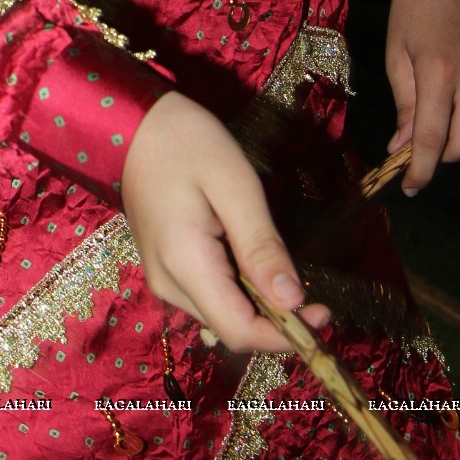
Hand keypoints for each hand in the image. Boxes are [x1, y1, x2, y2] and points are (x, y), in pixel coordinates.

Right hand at [122, 90, 329, 350]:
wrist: (134, 123)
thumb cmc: (186, 143)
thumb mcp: (234, 184)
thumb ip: (261, 245)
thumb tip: (293, 301)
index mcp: (185, 265)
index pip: (239, 331)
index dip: (285, 336)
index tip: (325, 315)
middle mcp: (169, 284)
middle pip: (230, 326)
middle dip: (276, 321)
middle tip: (316, 293)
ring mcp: (163, 277)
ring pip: (220, 313)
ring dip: (258, 306)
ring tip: (285, 271)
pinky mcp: (165, 266)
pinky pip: (208, 294)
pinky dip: (238, 290)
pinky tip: (253, 260)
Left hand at [385, 0, 459, 193]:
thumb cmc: (412, 9)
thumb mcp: (397, 55)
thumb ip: (405, 105)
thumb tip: (403, 149)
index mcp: (438, 71)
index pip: (431, 140)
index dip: (419, 171)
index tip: (410, 187)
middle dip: (443, 156)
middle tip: (424, 143)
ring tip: (449, 122)